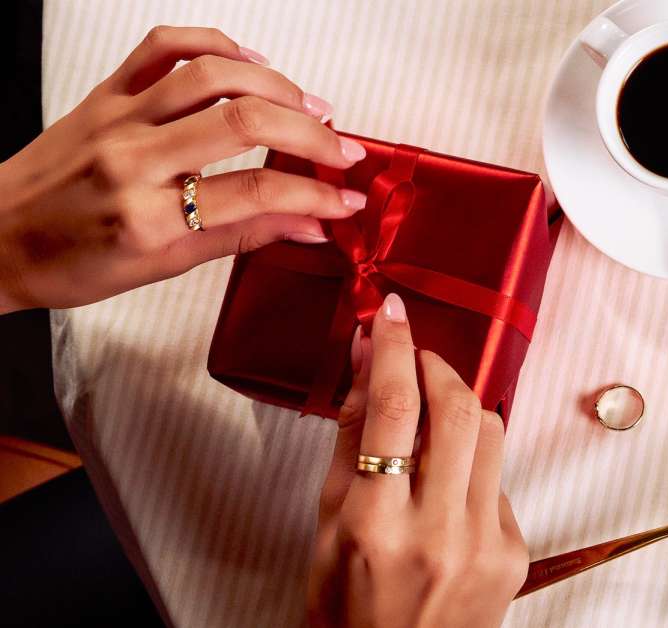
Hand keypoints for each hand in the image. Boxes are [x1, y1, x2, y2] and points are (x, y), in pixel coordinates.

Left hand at [0, 26, 368, 313]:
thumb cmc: (73, 259)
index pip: (257, 195)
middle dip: (311, 135)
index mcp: (149, 217)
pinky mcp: (106, 91)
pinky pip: (164, 47)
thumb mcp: (164, 267)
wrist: (1, 236)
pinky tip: (250, 64)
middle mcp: (133, 160)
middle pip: (244, 123)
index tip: (348, 198)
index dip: (317, 194)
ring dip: (277, 86)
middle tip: (343, 149)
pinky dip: (217, 45)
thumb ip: (244, 237)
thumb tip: (311, 224)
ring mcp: (118, 117)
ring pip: (212, 76)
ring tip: (311, 107)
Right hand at [307, 293, 528, 627]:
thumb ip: (348, 445)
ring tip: (430, 411)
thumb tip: (362, 368)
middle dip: (437, 364)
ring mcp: (486, 544)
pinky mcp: (515, 552)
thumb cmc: (349, 611)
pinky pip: (499, 478)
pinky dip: (472, 463)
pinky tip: (446, 482)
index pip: (394, 411)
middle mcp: (439, 533)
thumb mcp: (324, 531)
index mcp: (377, 527)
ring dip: (460, 404)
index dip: (393, 350)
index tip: (390, 315)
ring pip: (491, 433)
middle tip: (415, 354)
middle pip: (457, 409)